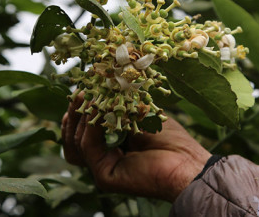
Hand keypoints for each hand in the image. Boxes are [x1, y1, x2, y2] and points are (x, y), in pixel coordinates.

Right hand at [61, 94, 210, 201]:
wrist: (186, 161)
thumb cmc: (170, 137)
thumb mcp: (138, 112)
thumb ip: (115, 103)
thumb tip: (94, 85)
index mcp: (110, 142)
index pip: (82, 127)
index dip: (78, 109)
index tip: (82, 87)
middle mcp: (103, 156)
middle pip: (72, 136)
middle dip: (73, 112)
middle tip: (80, 91)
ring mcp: (102, 166)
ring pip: (75, 142)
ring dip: (79, 117)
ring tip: (88, 96)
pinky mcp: (104, 175)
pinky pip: (87, 148)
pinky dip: (90, 127)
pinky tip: (98, 110)